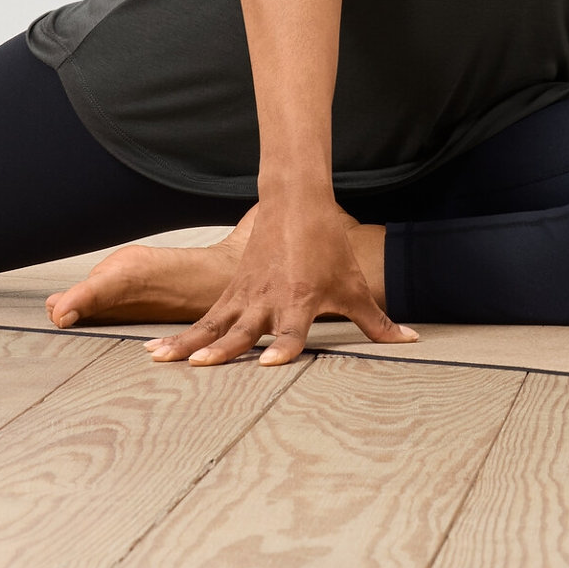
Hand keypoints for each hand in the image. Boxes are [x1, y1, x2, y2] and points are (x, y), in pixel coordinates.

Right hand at [146, 195, 416, 366]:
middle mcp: (269, 300)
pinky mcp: (232, 290)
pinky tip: (158, 350)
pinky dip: (182, 334)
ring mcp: (246, 295)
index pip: (292, 332)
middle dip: (223, 349)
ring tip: (160, 359)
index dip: (283, 348)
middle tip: (202, 366)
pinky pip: (205, 317)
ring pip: (213, 324)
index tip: (270, 363)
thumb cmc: (328, 246)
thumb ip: (377, 322)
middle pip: (243, 330)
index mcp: (300, 300)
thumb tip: (410, 341)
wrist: (296, 201)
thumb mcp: (354, 285)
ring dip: (188, 343)